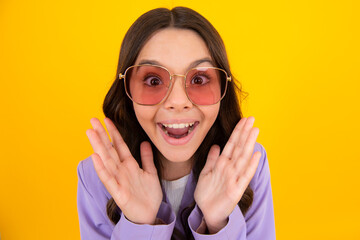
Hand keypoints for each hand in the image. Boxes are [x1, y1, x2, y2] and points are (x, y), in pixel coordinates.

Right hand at [86, 117, 162, 224]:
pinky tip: (95, 157)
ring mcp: (118, 180)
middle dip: (101, 134)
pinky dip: (102, 168)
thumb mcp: (150, 172)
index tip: (107, 119)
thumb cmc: (148, 195)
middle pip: (109, 149)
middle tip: (92, 119)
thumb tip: (144, 142)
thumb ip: (146, 158)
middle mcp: (121, 170)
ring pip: (106, 160)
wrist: (150, 214)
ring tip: (90, 132)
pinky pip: (108, 179)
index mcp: (129, 165)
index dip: (113, 132)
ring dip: (98, 146)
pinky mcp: (118, 192)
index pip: (119, 145)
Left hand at [194, 117, 260, 232]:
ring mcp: (234, 178)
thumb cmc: (207, 192)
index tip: (243, 120)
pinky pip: (244, 176)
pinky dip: (250, 166)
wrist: (206, 212)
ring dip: (249, 144)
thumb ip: (212, 159)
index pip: (232, 144)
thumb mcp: (206, 172)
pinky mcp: (235, 190)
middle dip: (245, 133)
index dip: (237, 132)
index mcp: (223, 164)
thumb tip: (216, 145)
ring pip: (242, 158)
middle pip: (239, 147)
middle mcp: (230, 169)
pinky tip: (256, 155)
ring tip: (255, 130)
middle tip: (252, 119)